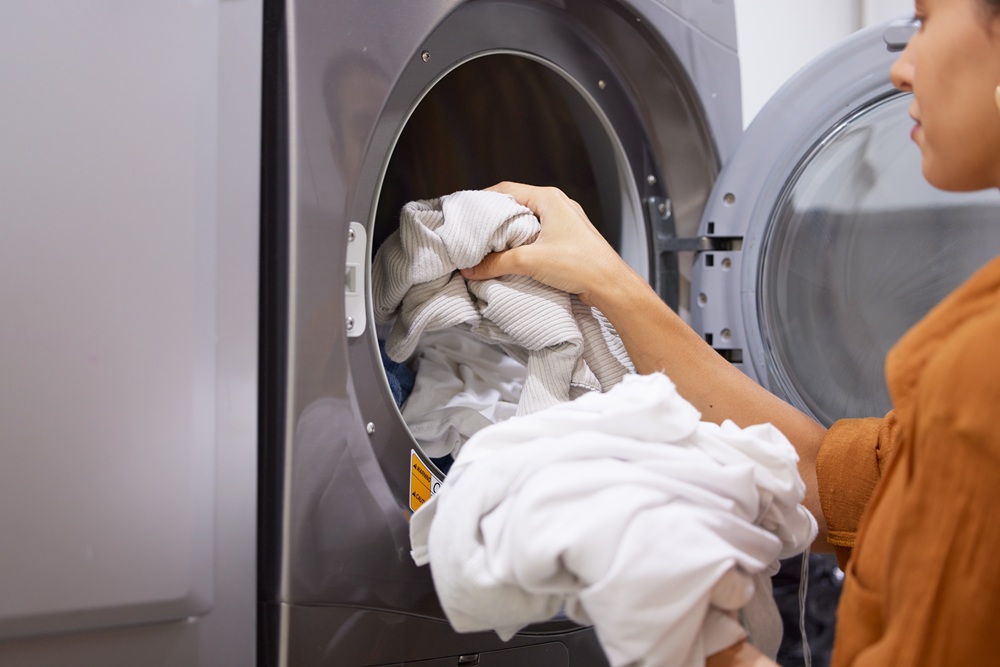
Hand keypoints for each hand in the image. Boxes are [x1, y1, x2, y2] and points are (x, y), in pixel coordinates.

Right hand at [459, 182, 633, 304]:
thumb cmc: (582, 265)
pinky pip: (538, 234)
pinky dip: (523, 242)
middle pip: (516, 204)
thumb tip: (471, 269)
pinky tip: (513, 256)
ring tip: (490, 246)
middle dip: (494, 218)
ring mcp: (565, 221)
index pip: (507, 189)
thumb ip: (496, 263)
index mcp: (549, 199)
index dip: (484, 199)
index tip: (468, 212)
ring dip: (509, 233)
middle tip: (475, 232)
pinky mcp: (567, 238)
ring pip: (527, 220)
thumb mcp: (531, 261)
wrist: (611, 285)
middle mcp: (558, 205)